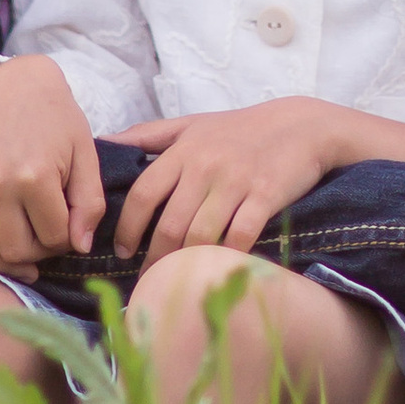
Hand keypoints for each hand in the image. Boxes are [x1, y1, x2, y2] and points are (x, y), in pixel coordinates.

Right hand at [0, 55, 106, 278]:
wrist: (18, 79)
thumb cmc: (58, 116)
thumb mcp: (85, 153)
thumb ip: (88, 202)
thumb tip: (79, 247)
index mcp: (35, 177)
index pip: (54, 237)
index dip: (67, 241)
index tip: (69, 229)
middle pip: (15, 248)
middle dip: (37, 255)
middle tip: (45, 244)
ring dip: (1, 264)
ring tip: (18, 264)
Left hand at [111, 100, 343, 260]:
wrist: (302, 126)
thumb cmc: (240, 129)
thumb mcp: (192, 124)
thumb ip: (147, 134)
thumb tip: (102, 142)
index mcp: (184, 150)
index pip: (144, 194)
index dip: (129, 227)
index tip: (123, 251)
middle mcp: (206, 165)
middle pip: (170, 222)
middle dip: (155, 256)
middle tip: (149, 276)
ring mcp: (237, 181)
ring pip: (201, 234)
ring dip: (186, 262)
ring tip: (178, 279)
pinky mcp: (266, 195)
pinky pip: (240, 235)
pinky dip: (226, 256)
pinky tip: (218, 268)